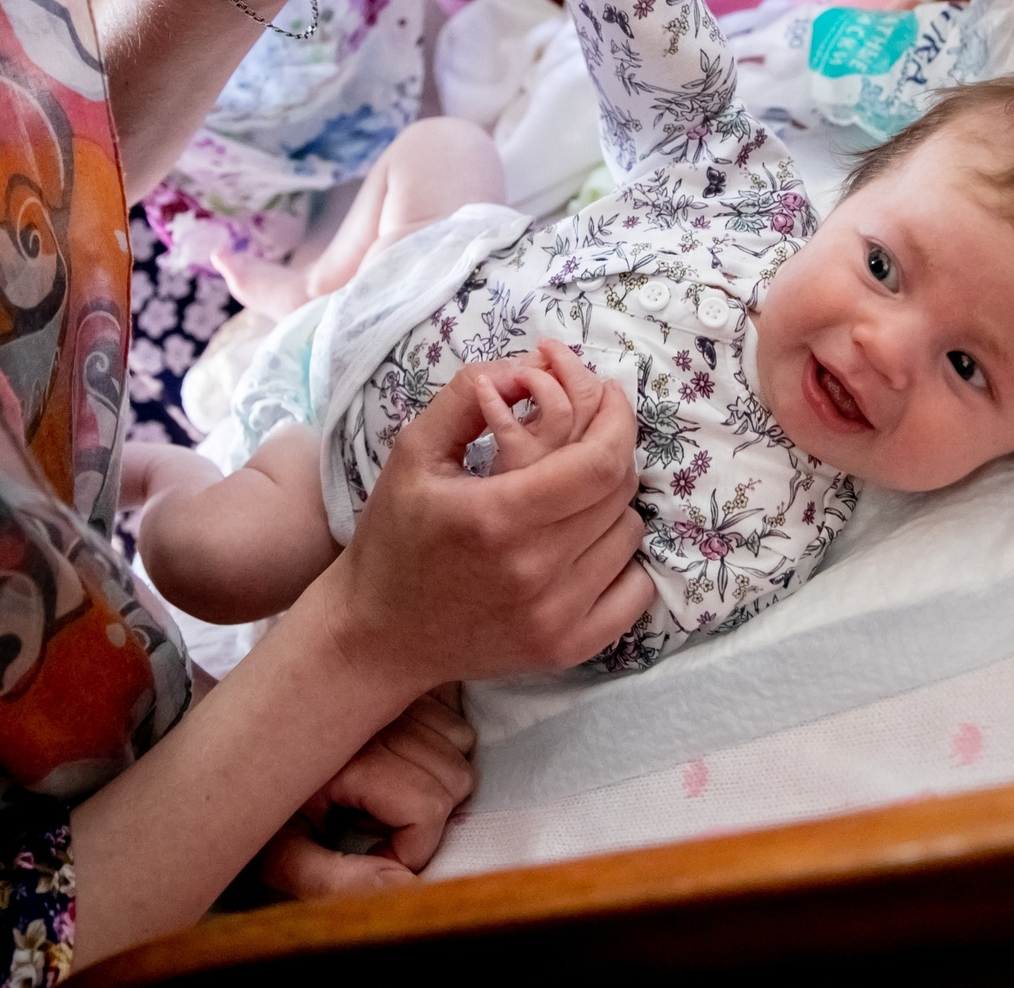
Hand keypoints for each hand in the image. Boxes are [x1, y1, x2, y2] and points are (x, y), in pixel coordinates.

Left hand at [256, 685, 476, 895]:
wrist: (232, 755)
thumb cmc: (261, 811)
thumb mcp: (282, 858)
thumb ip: (338, 883)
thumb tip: (407, 886)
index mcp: (348, 759)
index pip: (427, 807)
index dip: (412, 849)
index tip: (377, 855)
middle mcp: (376, 716)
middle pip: (453, 777)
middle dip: (427, 817)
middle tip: (379, 825)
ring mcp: (392, 694)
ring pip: (460, 744)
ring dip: (436, 780)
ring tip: (386, 793)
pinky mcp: (399, 685)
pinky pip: (453, 715)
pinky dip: (440, 744)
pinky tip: (397, 762)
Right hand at [323, 356, 655, 688]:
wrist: (378, 634)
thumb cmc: (394, 536)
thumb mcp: (414, 452)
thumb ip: (468, 395)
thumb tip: (527, 364)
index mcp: (497, 516)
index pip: (599, 462)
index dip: (617, 419)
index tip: (611, 395)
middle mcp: (535, 571)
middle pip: (618, 492)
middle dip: (610, 450)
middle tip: (584, 438)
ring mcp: (556, 617)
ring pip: (628, 535)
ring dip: (610, 504)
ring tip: (570, 496)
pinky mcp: (568, 648)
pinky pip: (635, 591)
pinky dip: (621, 560)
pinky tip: (584, 546)